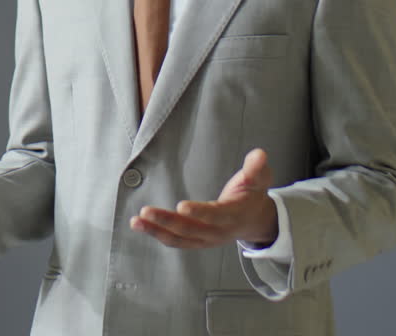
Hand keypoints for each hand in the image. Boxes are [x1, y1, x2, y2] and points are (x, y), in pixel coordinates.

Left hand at [130, 148, 278, 248]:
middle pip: (190, 229)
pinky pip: (175, 241)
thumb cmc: (253, 194)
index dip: (200, 212)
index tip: (181, 206)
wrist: (255, 220)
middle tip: (145, 211)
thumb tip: (260, 153)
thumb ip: (257, 168)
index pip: (215, 215)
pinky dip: (157, 234)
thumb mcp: (260, 179)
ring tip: (135, 221)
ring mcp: (206, 239)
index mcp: (233, 215)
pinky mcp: (196, 241)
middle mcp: (218, 231)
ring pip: (179, 238)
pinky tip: (139, 224)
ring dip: (156, 231)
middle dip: (167, 221)